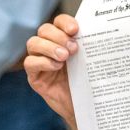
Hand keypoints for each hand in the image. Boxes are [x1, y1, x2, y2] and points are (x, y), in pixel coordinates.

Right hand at [24, 14, 78, 129]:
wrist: (83, 107)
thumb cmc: (87, 83)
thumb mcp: (89, 62)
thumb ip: (88, 47)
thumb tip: (98, 32)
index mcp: (63, 39)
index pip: (59, 22)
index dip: (65, 22)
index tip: (75, 30)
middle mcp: (49, 47)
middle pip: (44, 30)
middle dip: (58, 36)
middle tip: (73, 48)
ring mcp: (39, 60)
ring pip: (33, 43)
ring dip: (49, 48)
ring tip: (64, 57)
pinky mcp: (34, 76)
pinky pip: (30, 63)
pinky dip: (43, 62)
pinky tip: (56, 67)